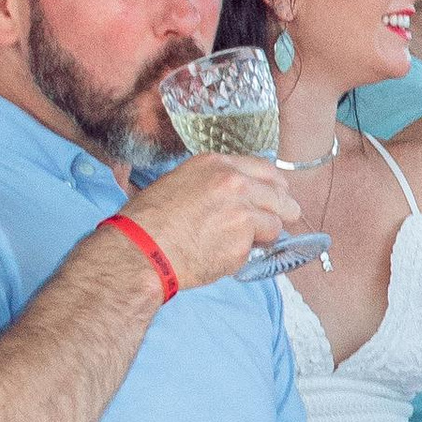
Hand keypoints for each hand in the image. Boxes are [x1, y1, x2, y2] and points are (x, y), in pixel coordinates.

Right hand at [121, 151, 300, 290]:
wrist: (140, 249)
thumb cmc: (148, 221)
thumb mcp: (179, 182)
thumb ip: (213, 185)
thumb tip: (235, 197)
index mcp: (217, 165)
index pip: (265, 170)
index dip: (275, 186)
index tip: (278, 195)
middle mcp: (234, 183)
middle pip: (279, 196)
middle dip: (281, 211)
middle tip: (277, 222)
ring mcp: (242, 212)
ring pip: (274, 225)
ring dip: (263, 237)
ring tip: (238, 244)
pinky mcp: (243, 242)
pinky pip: (255, 250)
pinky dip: (243, 256)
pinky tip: (219, 256)